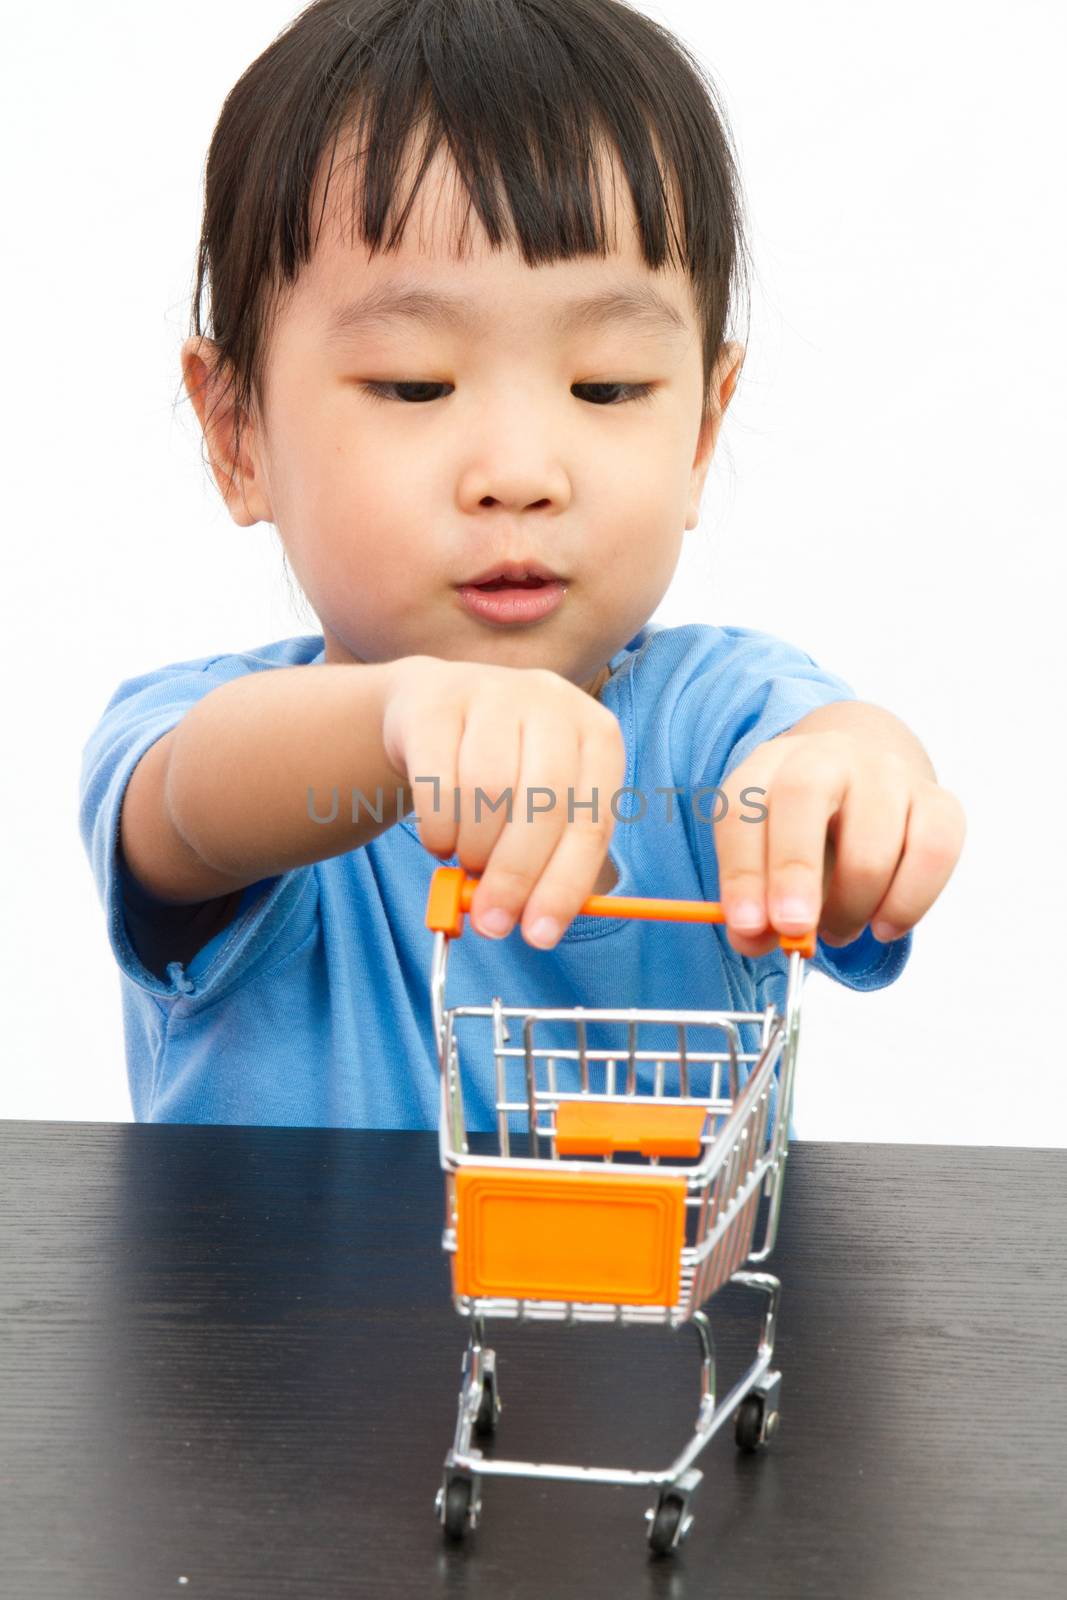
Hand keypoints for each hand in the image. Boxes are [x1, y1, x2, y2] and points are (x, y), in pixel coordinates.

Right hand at [381, 656, 625, 947]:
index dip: (565, 885)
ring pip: (487, 793)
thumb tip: (536, 927)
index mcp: (599, 737)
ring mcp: (495, 693)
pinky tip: (441, 840)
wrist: (436, 708)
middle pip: (541, 806)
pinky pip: (437, 781)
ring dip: (473, 849)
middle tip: (491, 922)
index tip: (539, 936)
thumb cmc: (507, 770)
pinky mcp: (437, 701)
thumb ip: (549, 863)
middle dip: (515, 876)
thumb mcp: (543, 809)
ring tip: (467, 863)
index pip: (591, 822)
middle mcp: (554, 703)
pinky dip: (438, 829)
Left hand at [712, 728, 965, 957]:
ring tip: (837, 930)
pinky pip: (932, 854)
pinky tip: (884, 925)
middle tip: (794, 929)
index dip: (742, 872)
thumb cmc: (801, 835)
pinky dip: (907, 903)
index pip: (742, 809)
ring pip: (872, 842)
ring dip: (852, 905)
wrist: (865, 784)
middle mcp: (826, 756)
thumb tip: (754, 940)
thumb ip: (752, 905)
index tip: (749, 927)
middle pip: (803, 794)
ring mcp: (887, 773)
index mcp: (767, 767)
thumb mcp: (764, 859)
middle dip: (795, 871)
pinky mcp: (938, 801)